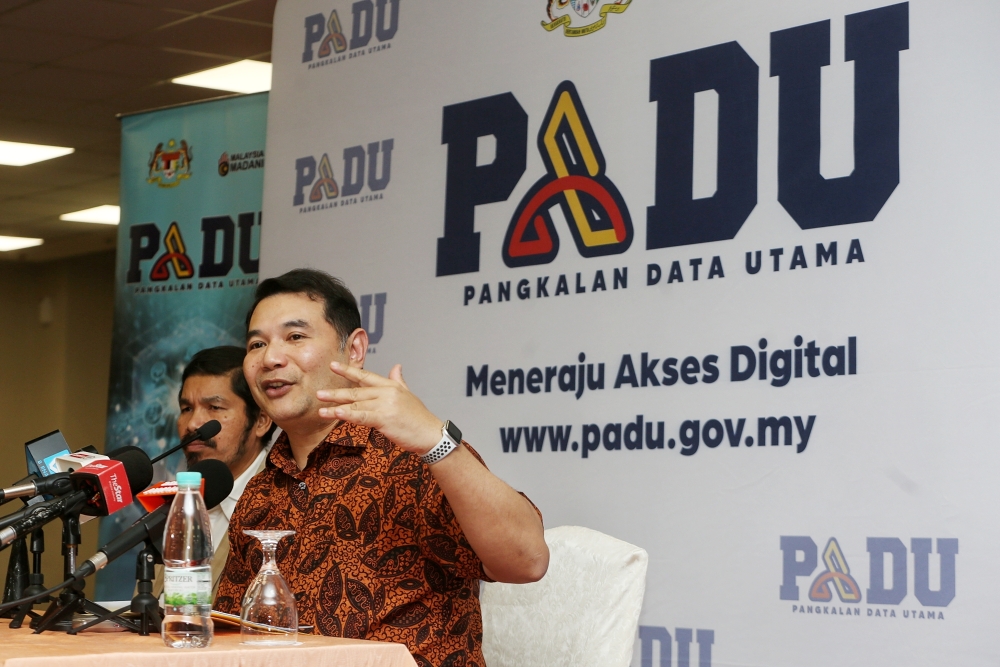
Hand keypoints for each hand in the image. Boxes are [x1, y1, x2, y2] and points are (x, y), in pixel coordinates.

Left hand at [317, 363, 442, 453]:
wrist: (430, 434)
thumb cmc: (419, 418)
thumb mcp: (408, 395)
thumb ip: (399, 381)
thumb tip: (397, 366)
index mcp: (391, 386)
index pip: (366, 376)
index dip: (349, 371)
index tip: (333, 365)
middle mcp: (387, 392)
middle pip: (356, 391)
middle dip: (337, 392)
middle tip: (319, 393)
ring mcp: (385, 405)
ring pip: (356, 404)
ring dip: (336, 407)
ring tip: (321, 408)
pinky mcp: (384, 418)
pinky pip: (361, 416)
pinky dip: (347, 415)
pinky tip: (336, 414)